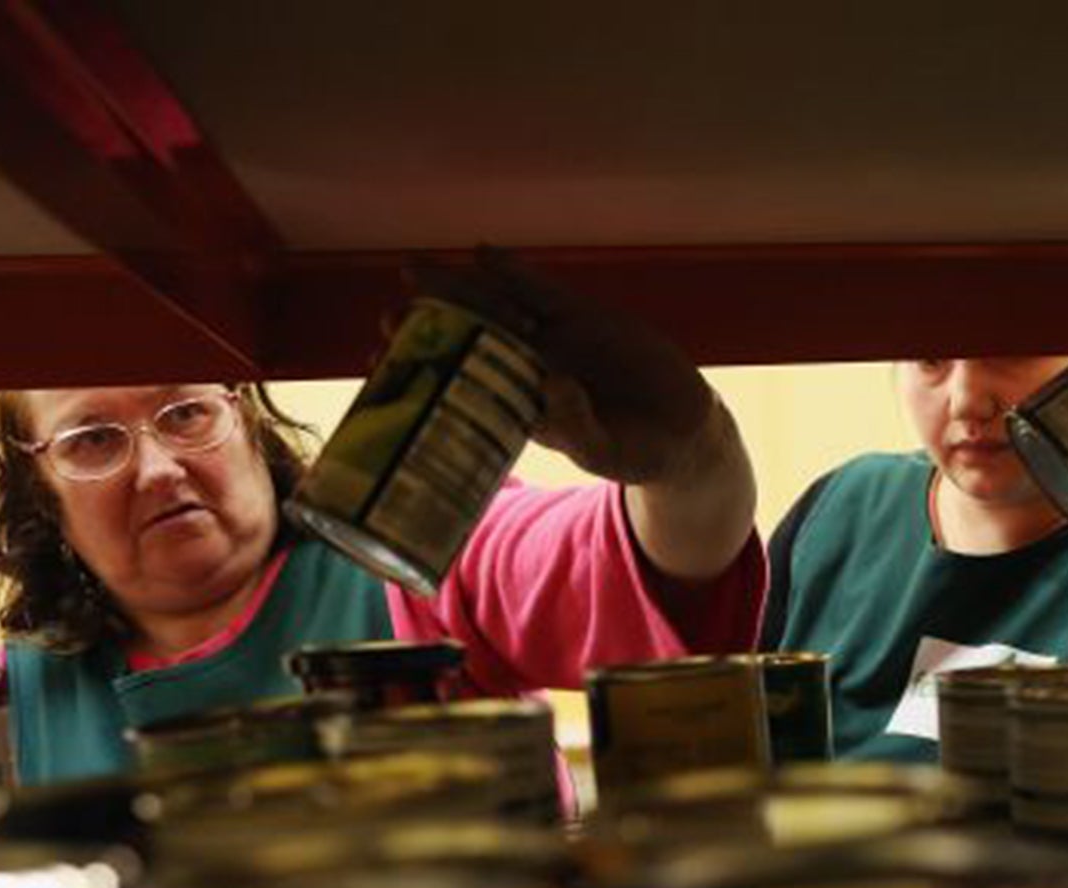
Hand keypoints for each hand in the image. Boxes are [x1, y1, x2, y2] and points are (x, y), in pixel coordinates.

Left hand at [409, 248, 717, 483]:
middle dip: (427, 324)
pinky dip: (515, 273)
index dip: (424, 374)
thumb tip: (549, 383)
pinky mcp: (584, 316)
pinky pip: (542, 290)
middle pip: (466, 338)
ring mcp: (554, 339)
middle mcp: (528, 368)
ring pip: (495, 307)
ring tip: (414, 271)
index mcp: (520, 408)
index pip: (459, 386)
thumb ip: (576, 427)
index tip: (382, 365)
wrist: (684, 431)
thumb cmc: (636, 452)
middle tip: (388, 315)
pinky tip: (485, 254)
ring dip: (457, 288)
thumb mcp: (606, 452)